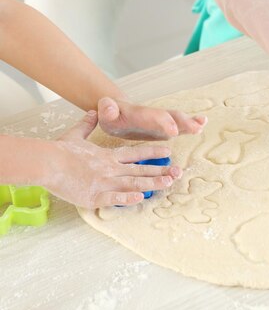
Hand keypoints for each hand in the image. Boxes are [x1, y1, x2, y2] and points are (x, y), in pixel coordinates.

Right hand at [47, 111, 182, 207]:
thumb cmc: (59, 150)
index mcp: (108, 156)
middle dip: (160, 171)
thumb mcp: (76, 134)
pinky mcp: (95, 195)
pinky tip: (141, 198)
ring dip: (152, 184)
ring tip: (168, 183)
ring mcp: (105, 182)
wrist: (47, 162)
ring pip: (133, 183)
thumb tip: (94, 111)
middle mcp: (111, 168)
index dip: (153, 152)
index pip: (135, 153)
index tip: (168, 152)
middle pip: (140, 170)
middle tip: (178, 172)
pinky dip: (128, 198)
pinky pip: (115, 198)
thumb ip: (87, 124)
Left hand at [98, 97, 206, 140]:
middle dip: (183, 122)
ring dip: (190, 122)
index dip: (163, 123)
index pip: (153, 117)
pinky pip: (180, 126)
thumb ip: (106, 109)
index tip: (174, 131)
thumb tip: (107, 106)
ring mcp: (161, 121)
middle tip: (195, 128)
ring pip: (178, 119)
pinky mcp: (165, 127)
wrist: (117, 112)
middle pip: (170, 116)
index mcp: (139, 114)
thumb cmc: (109, 116)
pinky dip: (191, 125)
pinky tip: (202, 126)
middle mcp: (154, 115)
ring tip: (202, 124)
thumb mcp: (104, 113)